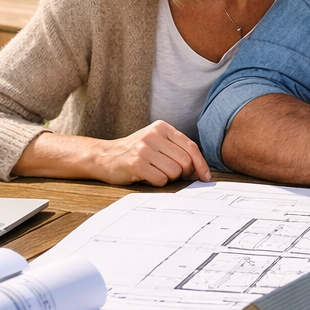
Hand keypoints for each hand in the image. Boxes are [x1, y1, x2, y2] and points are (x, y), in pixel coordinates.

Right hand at [92, 121, 211, 184]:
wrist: (104, 156)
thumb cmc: (135, 152)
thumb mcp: (156, 142)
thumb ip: (176, 150)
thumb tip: (200, 171)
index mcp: (162, 127)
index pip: (190, 146)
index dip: (201, 164)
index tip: (205, 177)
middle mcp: (153, 135)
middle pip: (185, 161)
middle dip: (183, 174)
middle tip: (172, 175)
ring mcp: (144, 149)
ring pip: (174, 172)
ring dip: (169, 178)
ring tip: (156, 172)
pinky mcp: (136, 163)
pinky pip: (161, 179)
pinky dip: (158, 182)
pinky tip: (147, 176)